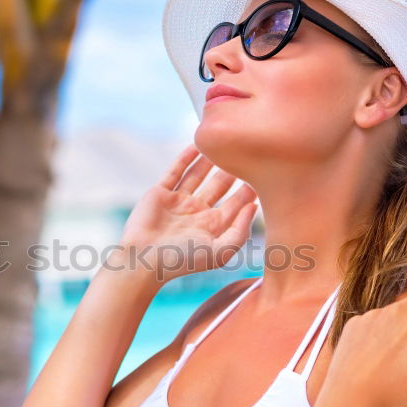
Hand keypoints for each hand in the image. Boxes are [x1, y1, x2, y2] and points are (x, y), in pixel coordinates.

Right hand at [116, 143, 258, 283]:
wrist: (144, 259)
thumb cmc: (184, 261)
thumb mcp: (221, 251)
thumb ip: (241, 230)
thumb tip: (254, 206)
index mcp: (212, 227)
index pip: (235, 204)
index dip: (248, 190)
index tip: (263, 173)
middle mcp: (197, 213)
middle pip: (219, 187)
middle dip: (232, 172)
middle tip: (246, 152)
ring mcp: (178, 202)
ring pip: (197, 176)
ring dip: (210, 161)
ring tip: (223, 144)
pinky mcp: (160, 194)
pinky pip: (175, 172)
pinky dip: (185, 159)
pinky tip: (197, 146)